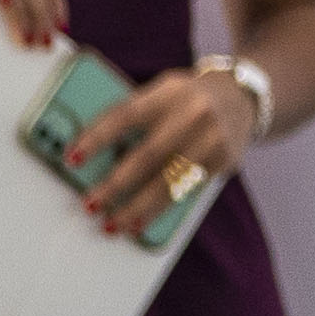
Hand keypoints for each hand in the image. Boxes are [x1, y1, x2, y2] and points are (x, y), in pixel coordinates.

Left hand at [45, 64, 255, 239]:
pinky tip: (142, 222)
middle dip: (115, 184)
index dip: (96, 137)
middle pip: (147, 155)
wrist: (242, 96)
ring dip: (137, 207)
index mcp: (168, 91)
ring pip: (169, 180)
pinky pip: (186, 191)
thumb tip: (91, 155)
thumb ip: (133, 116)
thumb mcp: (161, 93)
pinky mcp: (224, 160)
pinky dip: (160, 210)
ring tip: (113, 223)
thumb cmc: (186, 98)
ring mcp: (212, 138)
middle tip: (91, 204)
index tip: (72, 159)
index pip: (126, 114)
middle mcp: (193, 113)